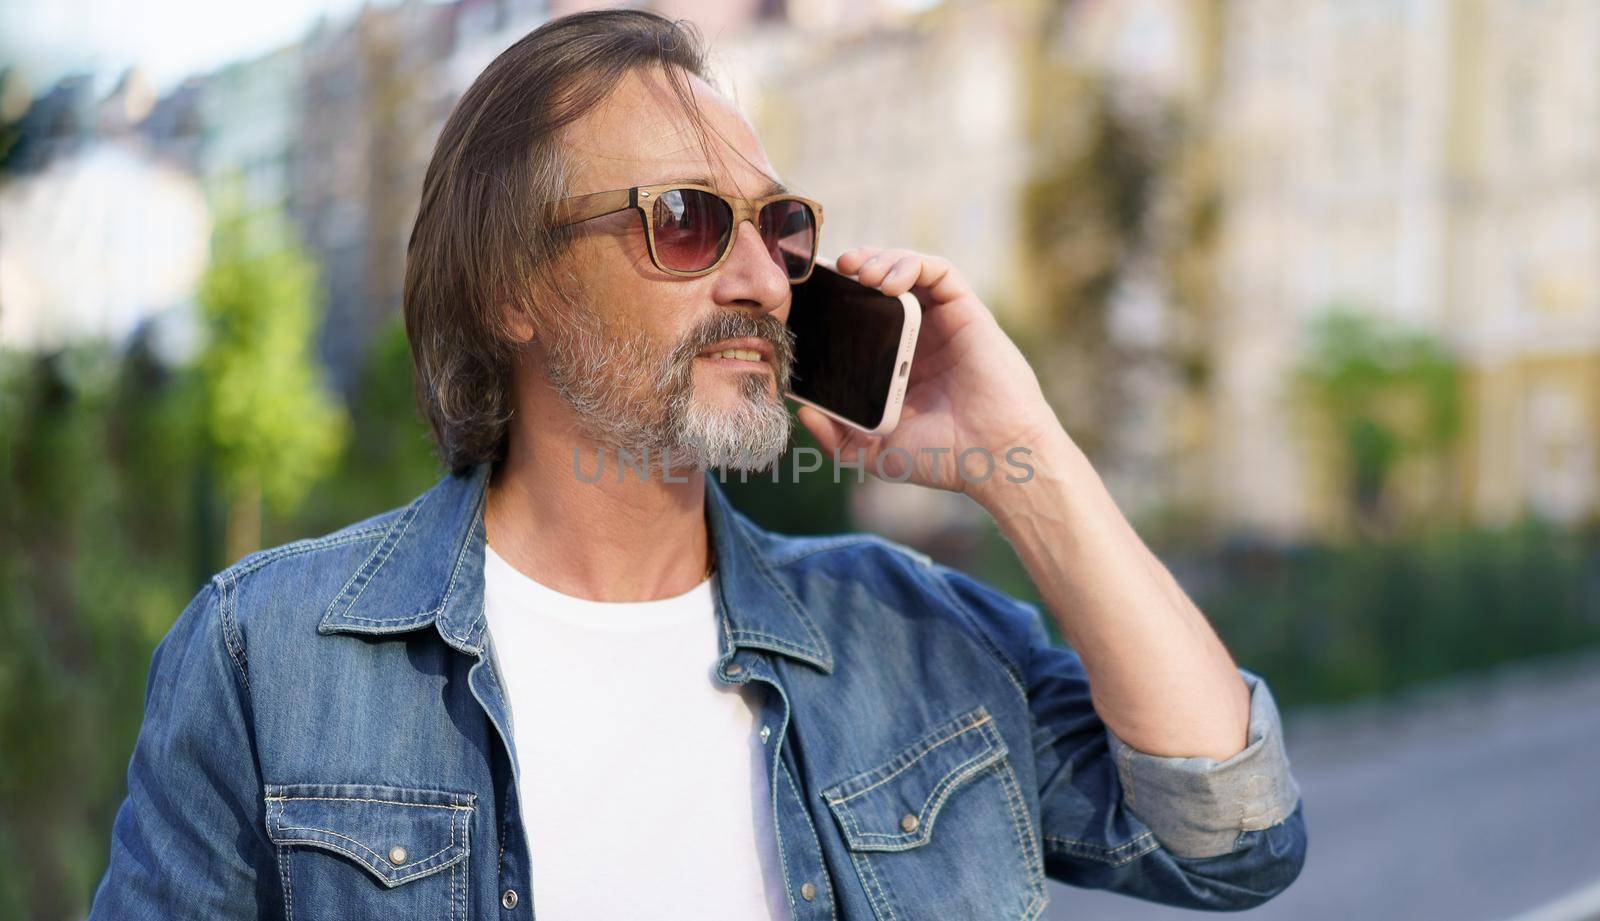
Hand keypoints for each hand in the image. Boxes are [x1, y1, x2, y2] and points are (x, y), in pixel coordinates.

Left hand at [795, 246, 1064, 495]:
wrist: (993, 458)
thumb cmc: (943, 458)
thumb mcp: (875, 453)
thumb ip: (838, 438)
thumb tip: (804, 412)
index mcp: (900, 363)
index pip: (866, 316)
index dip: (840, 299)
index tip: (814, 297)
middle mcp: (922, 337)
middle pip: (885, 284)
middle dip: (857, 268)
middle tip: (832, 271)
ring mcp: (945, 323)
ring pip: (911, 269)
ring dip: (881, 259)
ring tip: (858, 272)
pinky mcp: (968, 312)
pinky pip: (940, 271)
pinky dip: (912, 264)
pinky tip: (887, 282)